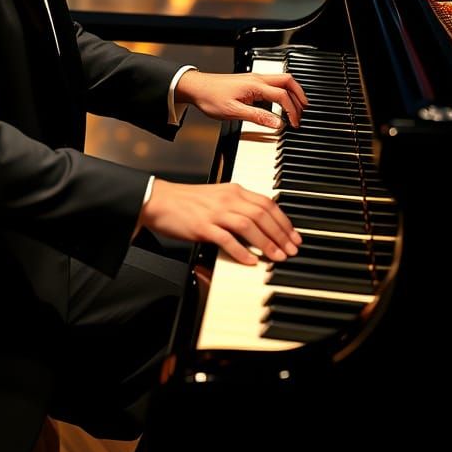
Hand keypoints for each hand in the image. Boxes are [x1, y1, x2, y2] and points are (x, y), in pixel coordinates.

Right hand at [138, 180, 301, 265]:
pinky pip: (227, 239)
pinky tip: (250, 261)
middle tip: (291, 249)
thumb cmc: (186, 201)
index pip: (267, 203)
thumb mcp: (217, 197)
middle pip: (262, 214)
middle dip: (281, 233)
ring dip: (266, 242)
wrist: (159, 200)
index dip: (283, 220)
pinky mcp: (203, 226)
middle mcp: (227, 198)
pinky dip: (241, 251)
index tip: (293, 235)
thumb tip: (261, 222)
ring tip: (277, 256)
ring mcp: (215, 212)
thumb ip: (238, 206)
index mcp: (233, 190)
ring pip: (249, 225)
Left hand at [174, 70, 307, 129]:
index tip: (294, 123)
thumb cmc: (210, 97)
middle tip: (304, 111)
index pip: (282, 96)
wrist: (196, 87)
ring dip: (292, 92)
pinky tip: (282, 101)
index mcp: (255, 86)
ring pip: (282, 80)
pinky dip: (283, 91)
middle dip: (299, 95)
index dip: (292, 110)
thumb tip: (277, 123)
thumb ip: (257, 117)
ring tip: (298, 106)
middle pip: (288, 81)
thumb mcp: (233, 112)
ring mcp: (254, 79)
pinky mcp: (250, 82)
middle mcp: (257, 79)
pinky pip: (273, 83)